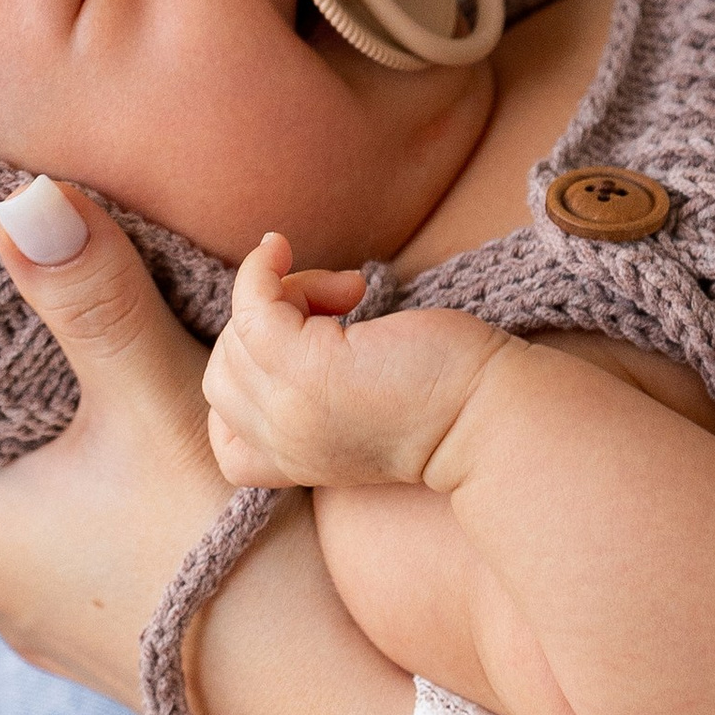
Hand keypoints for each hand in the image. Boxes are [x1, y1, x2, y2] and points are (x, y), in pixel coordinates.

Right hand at [204, 236, 506, 492]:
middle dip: (266, 332)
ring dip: (283, 295)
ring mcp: (290, 410)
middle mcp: (283, 445)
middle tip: (335, 309)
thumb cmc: (446, 398)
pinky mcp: (307, 370)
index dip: (245, 383)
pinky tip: (283, 250)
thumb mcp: (361, 406)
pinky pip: (252, 306)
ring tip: (346, 292)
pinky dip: (262, 271)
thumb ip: (317, 388)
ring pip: (238, 336)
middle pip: (224, 375)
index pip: (226, 438)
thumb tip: (291, 315)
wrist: (491, 416)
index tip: (300, 347)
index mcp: (296, 464)